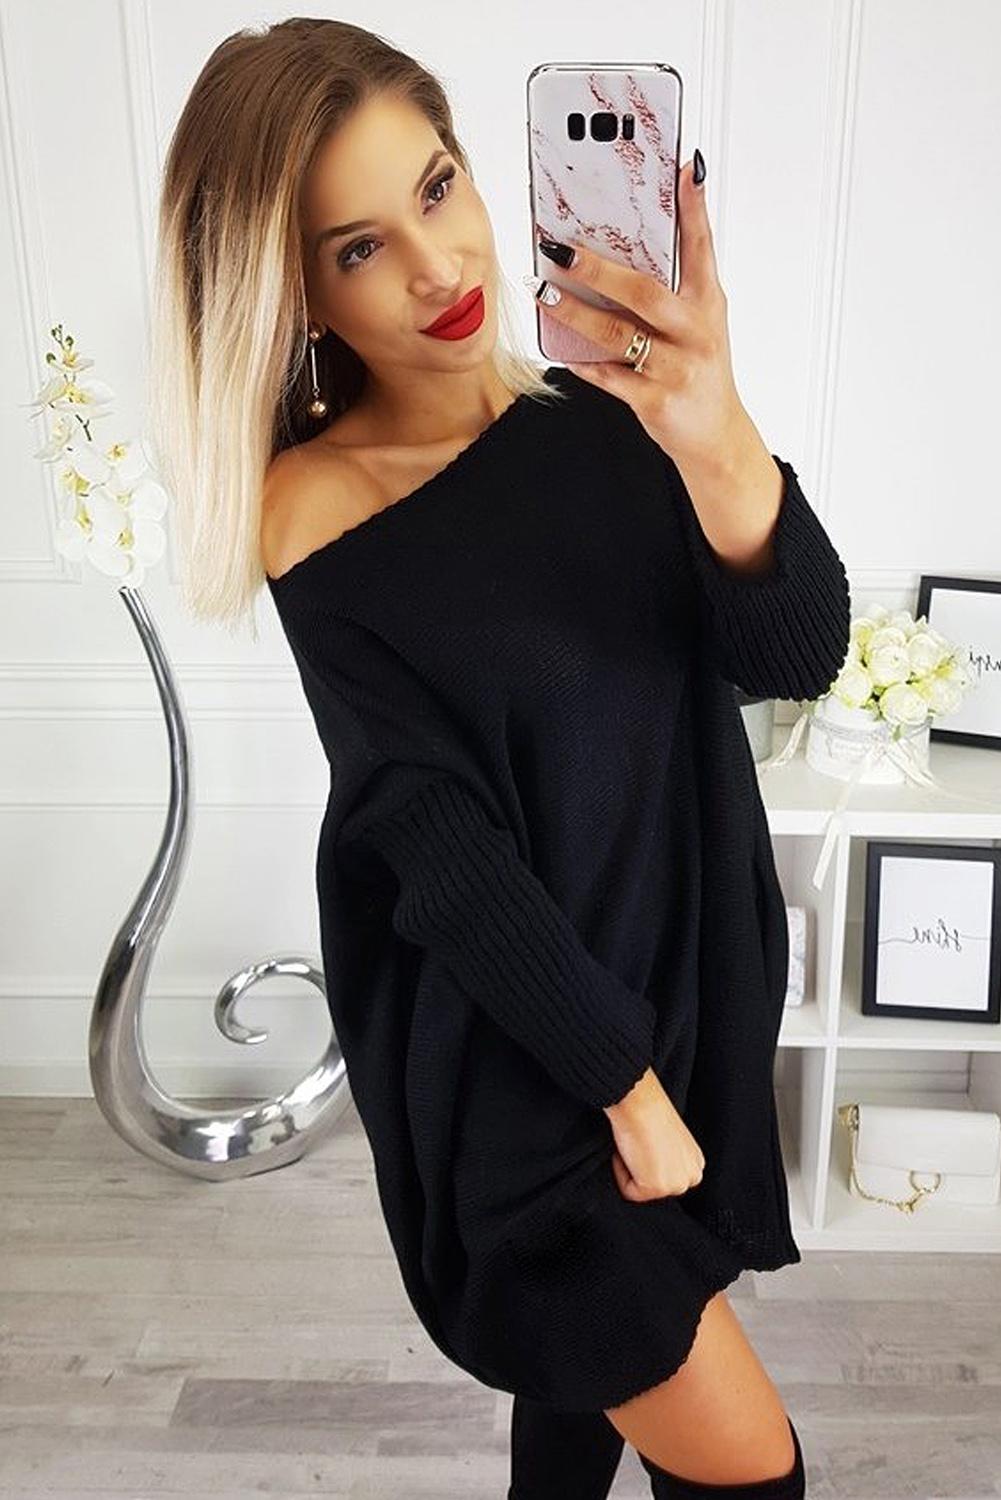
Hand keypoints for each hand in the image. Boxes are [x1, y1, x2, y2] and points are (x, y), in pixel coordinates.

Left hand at [530, 157, 758, 476]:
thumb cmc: (698, 370)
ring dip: (575, 313)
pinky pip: (610, 377)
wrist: (716, 436)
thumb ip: (669, 289)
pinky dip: (584, 362)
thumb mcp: (698, 323)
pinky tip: (561, 349)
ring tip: (544, 292)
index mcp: (707, 303)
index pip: (702, 247)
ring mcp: (677, 368)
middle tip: (561, 249)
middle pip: (644, 292)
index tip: (686, 168)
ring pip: (618, 335)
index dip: (695, 208)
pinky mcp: (657, 401)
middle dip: (599, 270)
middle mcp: (696, 331)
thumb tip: (619, 249)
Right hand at [604, 1067, 704, 1202]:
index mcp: (696, 1163)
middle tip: (640, 1144)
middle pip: (654, 1187)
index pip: (666, 1178)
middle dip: (641, 1169)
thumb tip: (652, 1165)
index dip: (648, 1162)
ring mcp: (676, 1185)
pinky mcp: (656, 1187)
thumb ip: (669, 1158)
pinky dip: (620, 1171)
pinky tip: (631, 1149)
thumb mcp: (670, 1140)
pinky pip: (627, 1191)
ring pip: (641, 1190)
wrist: (641, 1101)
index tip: (646, 1144)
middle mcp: (692, 1177)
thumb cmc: (650, 1111)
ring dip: (631, 1170)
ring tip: (637, 1145)